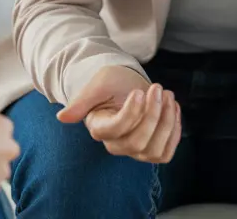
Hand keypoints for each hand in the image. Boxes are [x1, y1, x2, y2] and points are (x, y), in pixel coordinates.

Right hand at [57, 66, 181, 162]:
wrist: (124, 85)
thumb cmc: (110, 83)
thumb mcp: (97, 86)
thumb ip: (81, 102)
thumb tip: (61, 117)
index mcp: (98, 127)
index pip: (116, 129)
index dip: (131, 113)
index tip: (138, 91)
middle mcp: (115, 144)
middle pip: (138, 143)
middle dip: (153, 115)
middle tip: (158, 88)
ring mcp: (134, 150)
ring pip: (155, 150)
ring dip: (167, 122)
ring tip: (168, 95)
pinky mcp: (151, 150)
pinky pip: (166, 153)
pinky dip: (174, 131)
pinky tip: (173, 108)